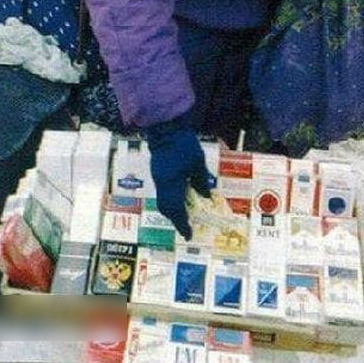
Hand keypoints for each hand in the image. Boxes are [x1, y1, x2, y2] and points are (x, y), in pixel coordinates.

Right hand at [145, 115, 211, 239]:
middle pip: (166, 207)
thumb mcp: (197, 162)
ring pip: (163, 200)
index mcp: (171, 183)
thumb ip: (201, 180)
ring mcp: (158, 177)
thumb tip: (206, 197)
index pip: (176, 209)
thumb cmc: (183, 143)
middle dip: (176, 219)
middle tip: (186, 226)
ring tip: (184, 214)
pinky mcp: (157, 171)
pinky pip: (162, 191)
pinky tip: (180, 197)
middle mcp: (162, 183)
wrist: (166, 128)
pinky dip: (171, 199)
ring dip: (173, 209)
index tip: (188, 234)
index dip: (182, 223)